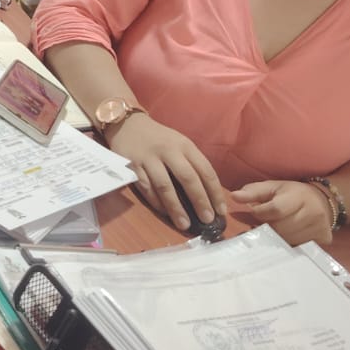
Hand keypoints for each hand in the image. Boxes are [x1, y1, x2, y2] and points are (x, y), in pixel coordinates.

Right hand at [106, 115, 225, 231]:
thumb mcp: (180, 144)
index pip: (205, 170)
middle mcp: (169, 150)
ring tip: (184, 224)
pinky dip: (156, 202)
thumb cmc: (160, 139)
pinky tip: (164, 213)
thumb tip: (208, 195)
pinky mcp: (132, 166)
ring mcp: (149, 158)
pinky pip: (146, 187)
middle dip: (199, 201)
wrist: (128, 125)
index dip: (214, 192)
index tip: (221, 211)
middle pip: (188, 178)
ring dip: (176, 207)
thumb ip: (192, 164)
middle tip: (207, 220)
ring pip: (165, 186)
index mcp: (185, 145)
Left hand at [230, 180, 334, 245]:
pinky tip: (289, 235)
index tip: (257, 212)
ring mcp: (320, 227)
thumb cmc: (292, 194)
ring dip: (277, 237)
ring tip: (278, 228)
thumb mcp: (273, 187)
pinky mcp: (324, 239)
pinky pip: (299, 247)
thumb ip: (253, 192)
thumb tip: (234, 197)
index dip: (261, 213)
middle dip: (268, 227)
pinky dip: (290, 244)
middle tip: (267, 222)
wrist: (323, 201)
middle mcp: (313, 212)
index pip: (275, 210)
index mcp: (299, 196)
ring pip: (288, 240)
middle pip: (281, 228)